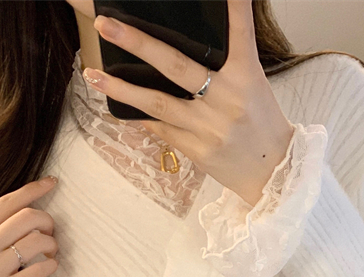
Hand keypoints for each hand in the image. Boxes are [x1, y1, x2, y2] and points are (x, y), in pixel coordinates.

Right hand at [0, 177, 60, 276]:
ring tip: (50, 252)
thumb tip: (11, 226)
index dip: (33, 190)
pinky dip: (51, 265)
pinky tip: (49, 267)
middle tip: (51, 230)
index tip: (51, 184)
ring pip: (36, 240)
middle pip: (27, 217)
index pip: (6, 203)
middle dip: (47, 220)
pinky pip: (39, 270)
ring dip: (51, 243)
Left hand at [84, 0, 293, 207]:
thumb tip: (187, 42)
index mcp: (246, 78)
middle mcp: (226, 100)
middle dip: (138, 43)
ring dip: (122, 89)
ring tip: (92, 75)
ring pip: (158, 103)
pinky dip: (140, 115)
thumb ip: (228, 63)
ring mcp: (208, 128)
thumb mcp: (255, 86)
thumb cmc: (261, 123)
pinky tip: (118, 105)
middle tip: (107, 24)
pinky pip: (162, 128)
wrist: (271, 173)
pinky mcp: (197, 150)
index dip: (234, 8)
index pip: (239, 35)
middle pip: (176, 66)